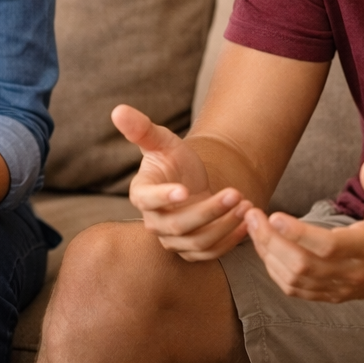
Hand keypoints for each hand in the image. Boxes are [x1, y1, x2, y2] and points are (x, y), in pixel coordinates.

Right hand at [114, 104, 254, 261]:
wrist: (193, 181)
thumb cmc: (174, 159)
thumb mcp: (162, 141)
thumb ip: (141, 129)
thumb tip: (118, 110)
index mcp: (142, 194)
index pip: (148, 200)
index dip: (164, 197)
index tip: (184, 190)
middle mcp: (154, 222)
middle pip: (179, 225)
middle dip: (209, 210)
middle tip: (235, 192)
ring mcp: (173, 240)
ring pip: (197, 241)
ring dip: (224, 225)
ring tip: (245, 204)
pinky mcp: (193, 249)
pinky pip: (210, 252)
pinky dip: (230, 240)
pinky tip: (246, 223)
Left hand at [245, 158, 363, 301]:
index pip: (329, 247)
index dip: (298, 234)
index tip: (274, 215)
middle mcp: (356, 272)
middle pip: (304, 265)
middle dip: (271, 241)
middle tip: (252, 215)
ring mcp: (344, 288)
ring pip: (295, 281)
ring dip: (268, 255)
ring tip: (253, 227)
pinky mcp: (335, 295)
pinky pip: (298, 291)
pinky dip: (276, 272)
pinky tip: (266, 248)